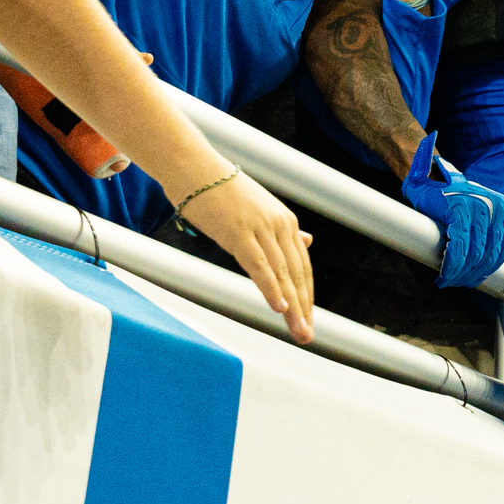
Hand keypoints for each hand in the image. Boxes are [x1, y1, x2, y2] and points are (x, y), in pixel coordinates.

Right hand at [176, 163, 315, 342]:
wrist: (194, 168)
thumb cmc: (221, 190)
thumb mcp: (260, 209)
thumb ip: (283, 230)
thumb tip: (307, 241)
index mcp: (285, 222)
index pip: (302, 266)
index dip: (307, 295)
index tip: (308, 318)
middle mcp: (279, 225)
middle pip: (297, 274)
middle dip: (304, 308)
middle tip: (308, 335)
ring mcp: (261, 228)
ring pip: (283, 274)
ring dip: (293, 306)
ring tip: (299, 330)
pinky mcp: (240, 232)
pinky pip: (260, 266)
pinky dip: (272, 288)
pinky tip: (280, 308)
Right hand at [400, 130, 503, 289]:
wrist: (432, 184)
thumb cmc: (463, 207)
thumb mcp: (495, 222)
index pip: (503, 253)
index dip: (486, 271)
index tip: (470, 281)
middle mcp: (498, 207)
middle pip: (489, 256)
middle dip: (472, 275)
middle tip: (456, 283)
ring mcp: (479, 206)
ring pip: (474, 254)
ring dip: (460, 274)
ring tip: (448, 280)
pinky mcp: (458, 208)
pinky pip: (458, 248)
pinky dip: (451, 266)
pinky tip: (444, 275)